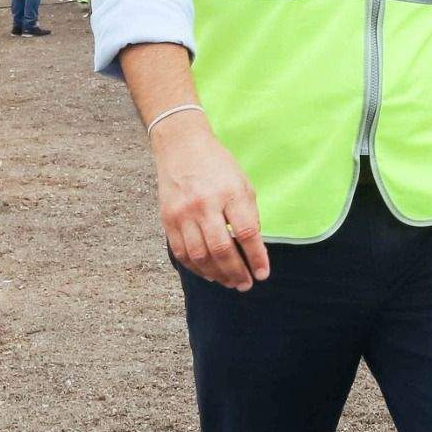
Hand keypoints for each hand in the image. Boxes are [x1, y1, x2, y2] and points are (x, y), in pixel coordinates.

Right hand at [153, 123, 268, 289]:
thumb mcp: (242, 184)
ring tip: (230, 282)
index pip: (247, 232)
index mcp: (230, 192)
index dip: (256, 257)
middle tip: (246, 284)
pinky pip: (182, 253)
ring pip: (200, 256)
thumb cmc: (218, 167)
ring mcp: (183, 213)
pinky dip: (196, 268)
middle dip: (237, 272)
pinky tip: (209, 273)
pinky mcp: (167, 220)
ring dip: (217, 274)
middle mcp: (205, 204)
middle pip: (222, 249)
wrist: (181, 147)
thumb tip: (252, 249)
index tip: (263, 273)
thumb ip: (248, 215)